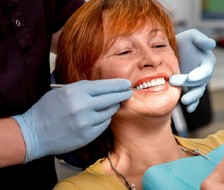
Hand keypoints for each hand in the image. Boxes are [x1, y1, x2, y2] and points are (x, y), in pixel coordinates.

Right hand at [12, 79, 132, 162]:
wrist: (34, 133)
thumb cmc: (47, 109)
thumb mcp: (62, 91)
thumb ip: (83, 89)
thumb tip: (104, 87)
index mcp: (75, 92)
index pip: (104, 86)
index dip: (118, 84)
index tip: (126, 83)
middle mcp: (83, 106)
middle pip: (111, 98)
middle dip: (122, 94)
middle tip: (129, 92)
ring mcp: (86, 122)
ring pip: (109, 112)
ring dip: (113, 107)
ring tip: (113, 104)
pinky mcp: (88, 135)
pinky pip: (104, 124)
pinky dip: (105, 119)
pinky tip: (102, 116)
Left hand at [170, 29, 215, 112]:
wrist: (172, 51)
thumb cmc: (184, 41)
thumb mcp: (191, 36)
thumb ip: (200, 39)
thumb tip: (212, 44)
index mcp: (207, 61)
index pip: (205, 70)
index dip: (199, 74)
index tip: (190, 77)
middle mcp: (204, 74)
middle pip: (200, 83)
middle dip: (189, 84)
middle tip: (173, 81)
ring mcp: (197, 83)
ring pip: (197, 92)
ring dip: (192, 98)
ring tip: (184, 101)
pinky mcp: (190, 89)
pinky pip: (194, 98)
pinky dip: (193, 104)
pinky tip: (189, 109)